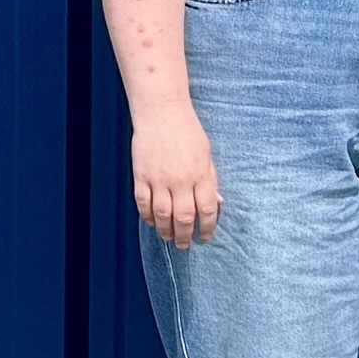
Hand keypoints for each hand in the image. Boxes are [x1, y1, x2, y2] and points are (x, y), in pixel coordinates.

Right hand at [131, 108, 220, 246]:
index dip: (208, 228)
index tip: (206, 237)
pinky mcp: (142, 175)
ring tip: (169, 238)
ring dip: (166, 231)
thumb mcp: (206, 154)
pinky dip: (147, 216)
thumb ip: (210, 179)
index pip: (208, 209)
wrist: (161, 112)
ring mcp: (159, 179)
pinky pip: (143, 203)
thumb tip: (217, 203)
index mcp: (201, 174)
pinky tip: (152, 222)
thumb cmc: (187, 131)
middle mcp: (181, 180)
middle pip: (185, 217)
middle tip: (185, 245)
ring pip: (163, 215)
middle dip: (186, 236)